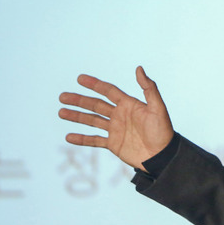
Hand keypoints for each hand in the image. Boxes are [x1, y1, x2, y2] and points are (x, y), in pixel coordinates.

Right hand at [58, 66, 173, 170]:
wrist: (162, 156)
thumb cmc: (163, 131)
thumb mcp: (158, 108)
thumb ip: (149, 88)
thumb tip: (139, 68)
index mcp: (129, 105)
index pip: (108, 91)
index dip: (95, 84)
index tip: (80, 78)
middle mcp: (120, 115)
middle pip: (96, 105)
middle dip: (79, 100)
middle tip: (62, 96)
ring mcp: (115, 129)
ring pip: (92, 121)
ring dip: (77, 116)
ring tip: (61, 112)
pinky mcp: (113, 144)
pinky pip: (94, 140)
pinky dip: (82, 138)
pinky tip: (69, 136)